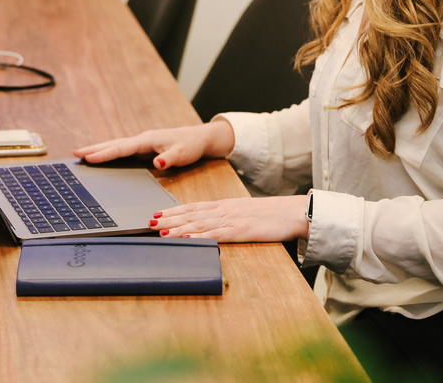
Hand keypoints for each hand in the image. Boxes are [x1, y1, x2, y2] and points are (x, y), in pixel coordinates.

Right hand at [74, 120, 234, 169]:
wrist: (200, 138)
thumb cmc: (191, 145)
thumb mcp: (183, 154)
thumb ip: (170, 158)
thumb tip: (158, 162)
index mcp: (147, 140)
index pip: (122, 148)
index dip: (105, 154)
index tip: (88, 157)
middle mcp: (142, 139)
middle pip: (114, 144)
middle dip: (94, 149)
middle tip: (75, 153)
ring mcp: (142, 143)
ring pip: (116, 145)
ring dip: (99, 149)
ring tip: (81, 154)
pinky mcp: (144, 148)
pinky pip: (122, 150)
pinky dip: (109, 152)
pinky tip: (102, 156)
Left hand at [148, 194, 309, 241]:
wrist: (295, 212)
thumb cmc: (273, 215)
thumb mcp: (246, 214)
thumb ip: (229, 219)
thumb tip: (213, 226)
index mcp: (226, 205)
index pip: (194, 206)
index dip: (174, 210)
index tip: (157, 213)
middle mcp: (225, 210)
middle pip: (191, 214)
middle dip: (168, 218)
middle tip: (148, 222)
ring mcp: (232, 219)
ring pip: (198, 223)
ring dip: (176, 227)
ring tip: (159, 230)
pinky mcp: (242, 231)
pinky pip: (216, 234)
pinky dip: (199, 235)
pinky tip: (186, 236)